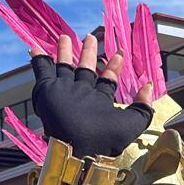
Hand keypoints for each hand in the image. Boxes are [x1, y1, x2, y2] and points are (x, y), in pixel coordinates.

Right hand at [30, 33, 155, 156]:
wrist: (79, 147)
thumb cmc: (105, 138)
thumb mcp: (133, 123)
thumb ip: (144, 107)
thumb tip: (148, 85)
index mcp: (99, 101)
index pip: (106, 80)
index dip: (113, 66)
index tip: (119, 53)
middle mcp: (81, 95)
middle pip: (84, 70)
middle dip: (88, 53)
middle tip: (89, 37)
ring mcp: (64, 92)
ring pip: (64, 67)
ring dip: (65, 52)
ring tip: (65, 37)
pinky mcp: (48, 91)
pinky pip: (42, 70)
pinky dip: (38, 59)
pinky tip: (34, 47)